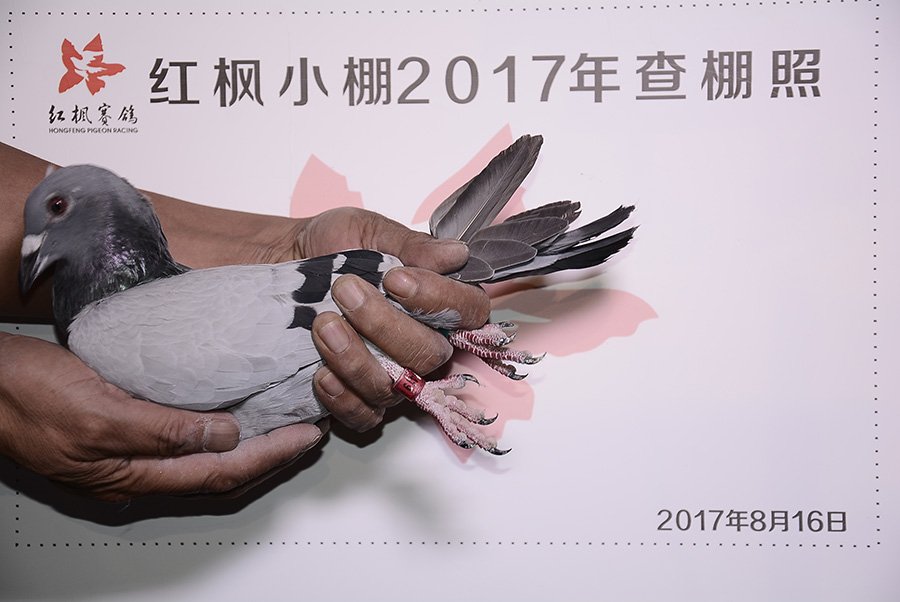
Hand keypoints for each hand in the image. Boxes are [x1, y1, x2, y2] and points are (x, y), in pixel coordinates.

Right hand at [0, 332, 325, 501]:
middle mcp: (136, 473)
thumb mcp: (96, 411)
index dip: (270, 456)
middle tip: (310, 431)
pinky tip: (235, 413)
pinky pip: (185, 439)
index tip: (307, 435)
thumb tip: (225, 439)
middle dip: (271, 456)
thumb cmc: (24, 396)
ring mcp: (129, 455)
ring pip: (206, 459)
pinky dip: (219, 430)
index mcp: (131, 476)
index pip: (221, 473)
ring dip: (250, 444)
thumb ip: (162, 430)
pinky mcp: (123, 431)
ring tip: (285, 423)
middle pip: (221, 473)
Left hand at [288, 207, 490, 430]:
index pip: (469, 312)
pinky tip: (321, 374)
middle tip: (346, 292)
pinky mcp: (358, 400)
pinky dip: (343, 398)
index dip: (440, 300)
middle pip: (431, 355)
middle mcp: (421, 345)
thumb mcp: (369, 231)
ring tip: (322, 325)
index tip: (397, 279)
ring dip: (356, 358)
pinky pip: (364, 416)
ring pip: (394, 387)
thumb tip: (455, 253)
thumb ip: (412, 245)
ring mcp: (392, 377)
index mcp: (437, 303)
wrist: (283, 264)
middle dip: (386, 325)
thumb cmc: (332, 248)